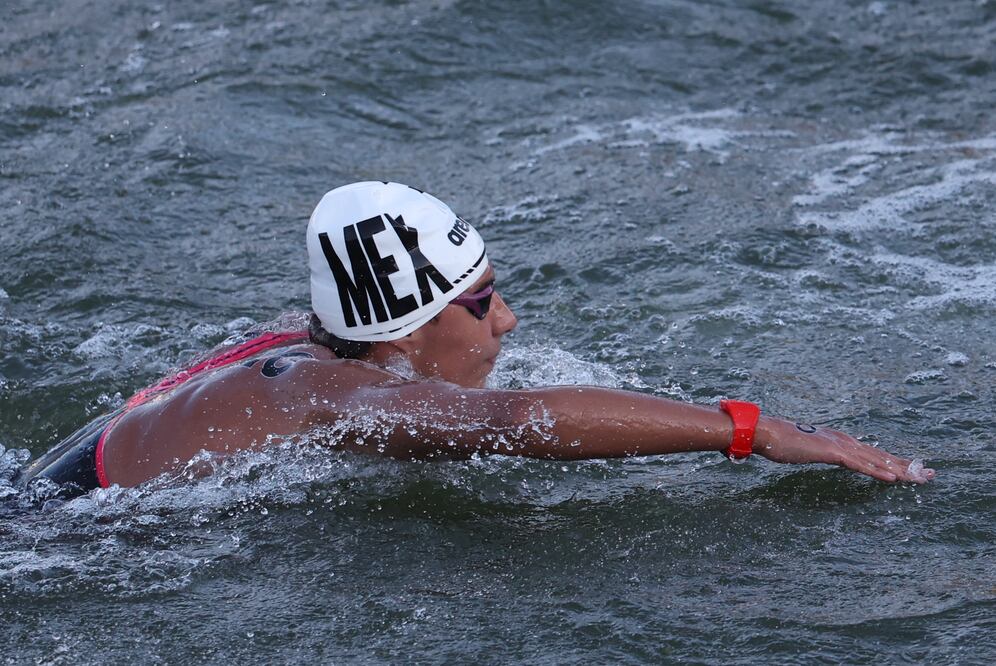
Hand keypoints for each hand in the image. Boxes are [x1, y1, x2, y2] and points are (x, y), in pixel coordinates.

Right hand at [754, 417, 935, 483]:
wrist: (767, 432)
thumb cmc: (780, 441)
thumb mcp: (805, 449)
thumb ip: (816, 451)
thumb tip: (816, 453)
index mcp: (840, 441)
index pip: (873, 454)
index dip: (894, 462)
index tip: (912, 469)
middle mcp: (845, 441)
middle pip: (882, 456)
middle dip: (907, 466)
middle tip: (931, 474)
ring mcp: (840, 446)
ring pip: (876, 461)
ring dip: (901, 470)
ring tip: (921, 478)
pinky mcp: (832, 453)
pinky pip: (860, 466)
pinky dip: (877, 472)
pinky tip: (892, 479)